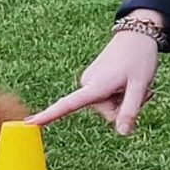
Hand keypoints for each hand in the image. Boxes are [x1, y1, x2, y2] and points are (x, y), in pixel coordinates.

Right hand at [32, 26, 162, 135]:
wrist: (136, 35)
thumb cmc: (139, 58)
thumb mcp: (139, 86)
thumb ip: (130, 110)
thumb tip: (123, 133)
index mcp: (94, 86)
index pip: (67, 105)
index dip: (48, 116)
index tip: (29, 123)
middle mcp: (87, 84)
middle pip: (106, 112)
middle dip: (123, 106)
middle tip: (138, 89)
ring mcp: (90, 82)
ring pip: (108, 106)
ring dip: (124, 99)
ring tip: (132, 81)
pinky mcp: (94, 81)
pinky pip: (107, 98)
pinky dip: (121, 94)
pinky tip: (128, 81)